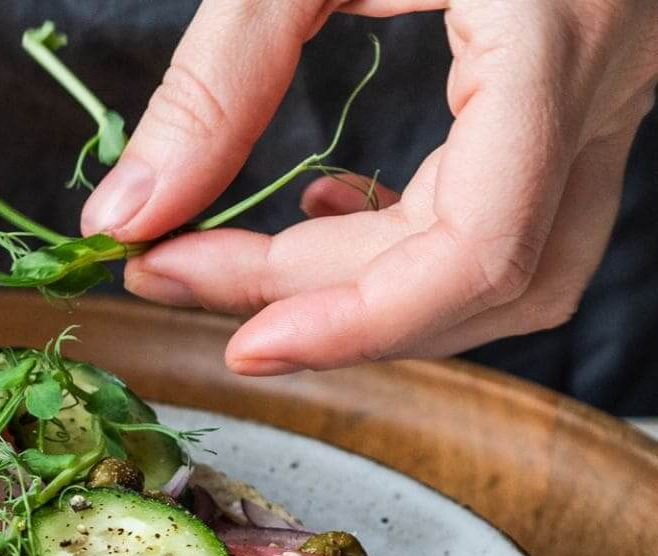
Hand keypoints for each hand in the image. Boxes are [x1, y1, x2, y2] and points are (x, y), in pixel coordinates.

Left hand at [80, 0, 657, 374]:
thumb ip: (216, 76)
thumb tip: (126, 212)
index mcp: (556, 35)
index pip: (481, 250)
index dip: (356, 323)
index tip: (234, 340)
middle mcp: (609, 81)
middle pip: (476, 276)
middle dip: (313, 296)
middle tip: (175, 269)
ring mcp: (613, 92)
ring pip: (512, 268)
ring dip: (367, 289)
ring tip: (241, 258)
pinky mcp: (584, 91)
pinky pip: (518, 214)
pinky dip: (412, 243)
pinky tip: (328, 208)